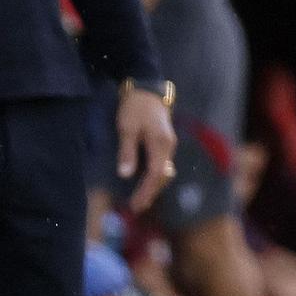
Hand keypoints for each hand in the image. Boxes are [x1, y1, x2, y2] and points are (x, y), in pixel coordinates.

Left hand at [117, 89, 176, 213]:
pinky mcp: (165, 142)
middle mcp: (169, 147)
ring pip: (163, 172)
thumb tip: (125, 175)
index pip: (155, 175)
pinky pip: (161, 165)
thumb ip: (127, 152)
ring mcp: (169, 145)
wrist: (146, 88)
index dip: (145, 191)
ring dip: (153, 186)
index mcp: (161, 144)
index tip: (134, 204)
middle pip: (162, 176)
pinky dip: (154, 177)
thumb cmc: (135, 107)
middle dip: (150, 193)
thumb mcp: (127, 128)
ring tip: (140, 199)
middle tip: (136, 207)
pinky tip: (145, 182)